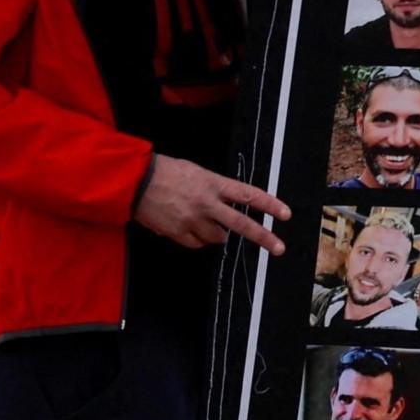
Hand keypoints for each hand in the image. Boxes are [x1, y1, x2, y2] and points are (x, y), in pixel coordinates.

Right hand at [133, 156, 289, 253]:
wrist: (134, 181)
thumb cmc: (166, 172)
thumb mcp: (197, 172)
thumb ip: (216, 190)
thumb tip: (229, 206)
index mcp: (212, 184)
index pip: (248, 195)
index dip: (270, 205)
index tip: (286, 214)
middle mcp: (206, 203)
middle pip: (241, 224)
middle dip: (263, 237)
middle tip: (279, 248)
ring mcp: (191, 220)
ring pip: (217, 238)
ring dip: (216, 233)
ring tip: (202, 220)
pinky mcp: (177, 232)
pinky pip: (196, 244)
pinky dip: (197, 239)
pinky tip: (187, 227)